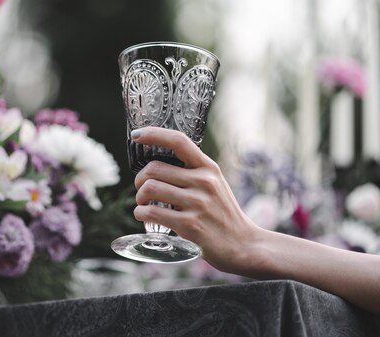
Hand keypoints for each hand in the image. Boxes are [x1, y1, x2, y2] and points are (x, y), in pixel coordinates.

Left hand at [131, 126, 263, 273]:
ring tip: (143, 204)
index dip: (154, 134)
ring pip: (150, 188)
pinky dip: (141, 213)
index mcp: (209, 168)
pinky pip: (152, 213)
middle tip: (141, 189)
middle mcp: (204, 182)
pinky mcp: (189, 225)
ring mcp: (197, 203)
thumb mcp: (215, 184)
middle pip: (154, 168)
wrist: (243, 245)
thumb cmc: (223, 215)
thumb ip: (193, 173)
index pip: (178, 141)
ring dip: (139, 197)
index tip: (136, 136)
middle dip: (139, 179)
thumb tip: (157, 167)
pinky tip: (143, 215)